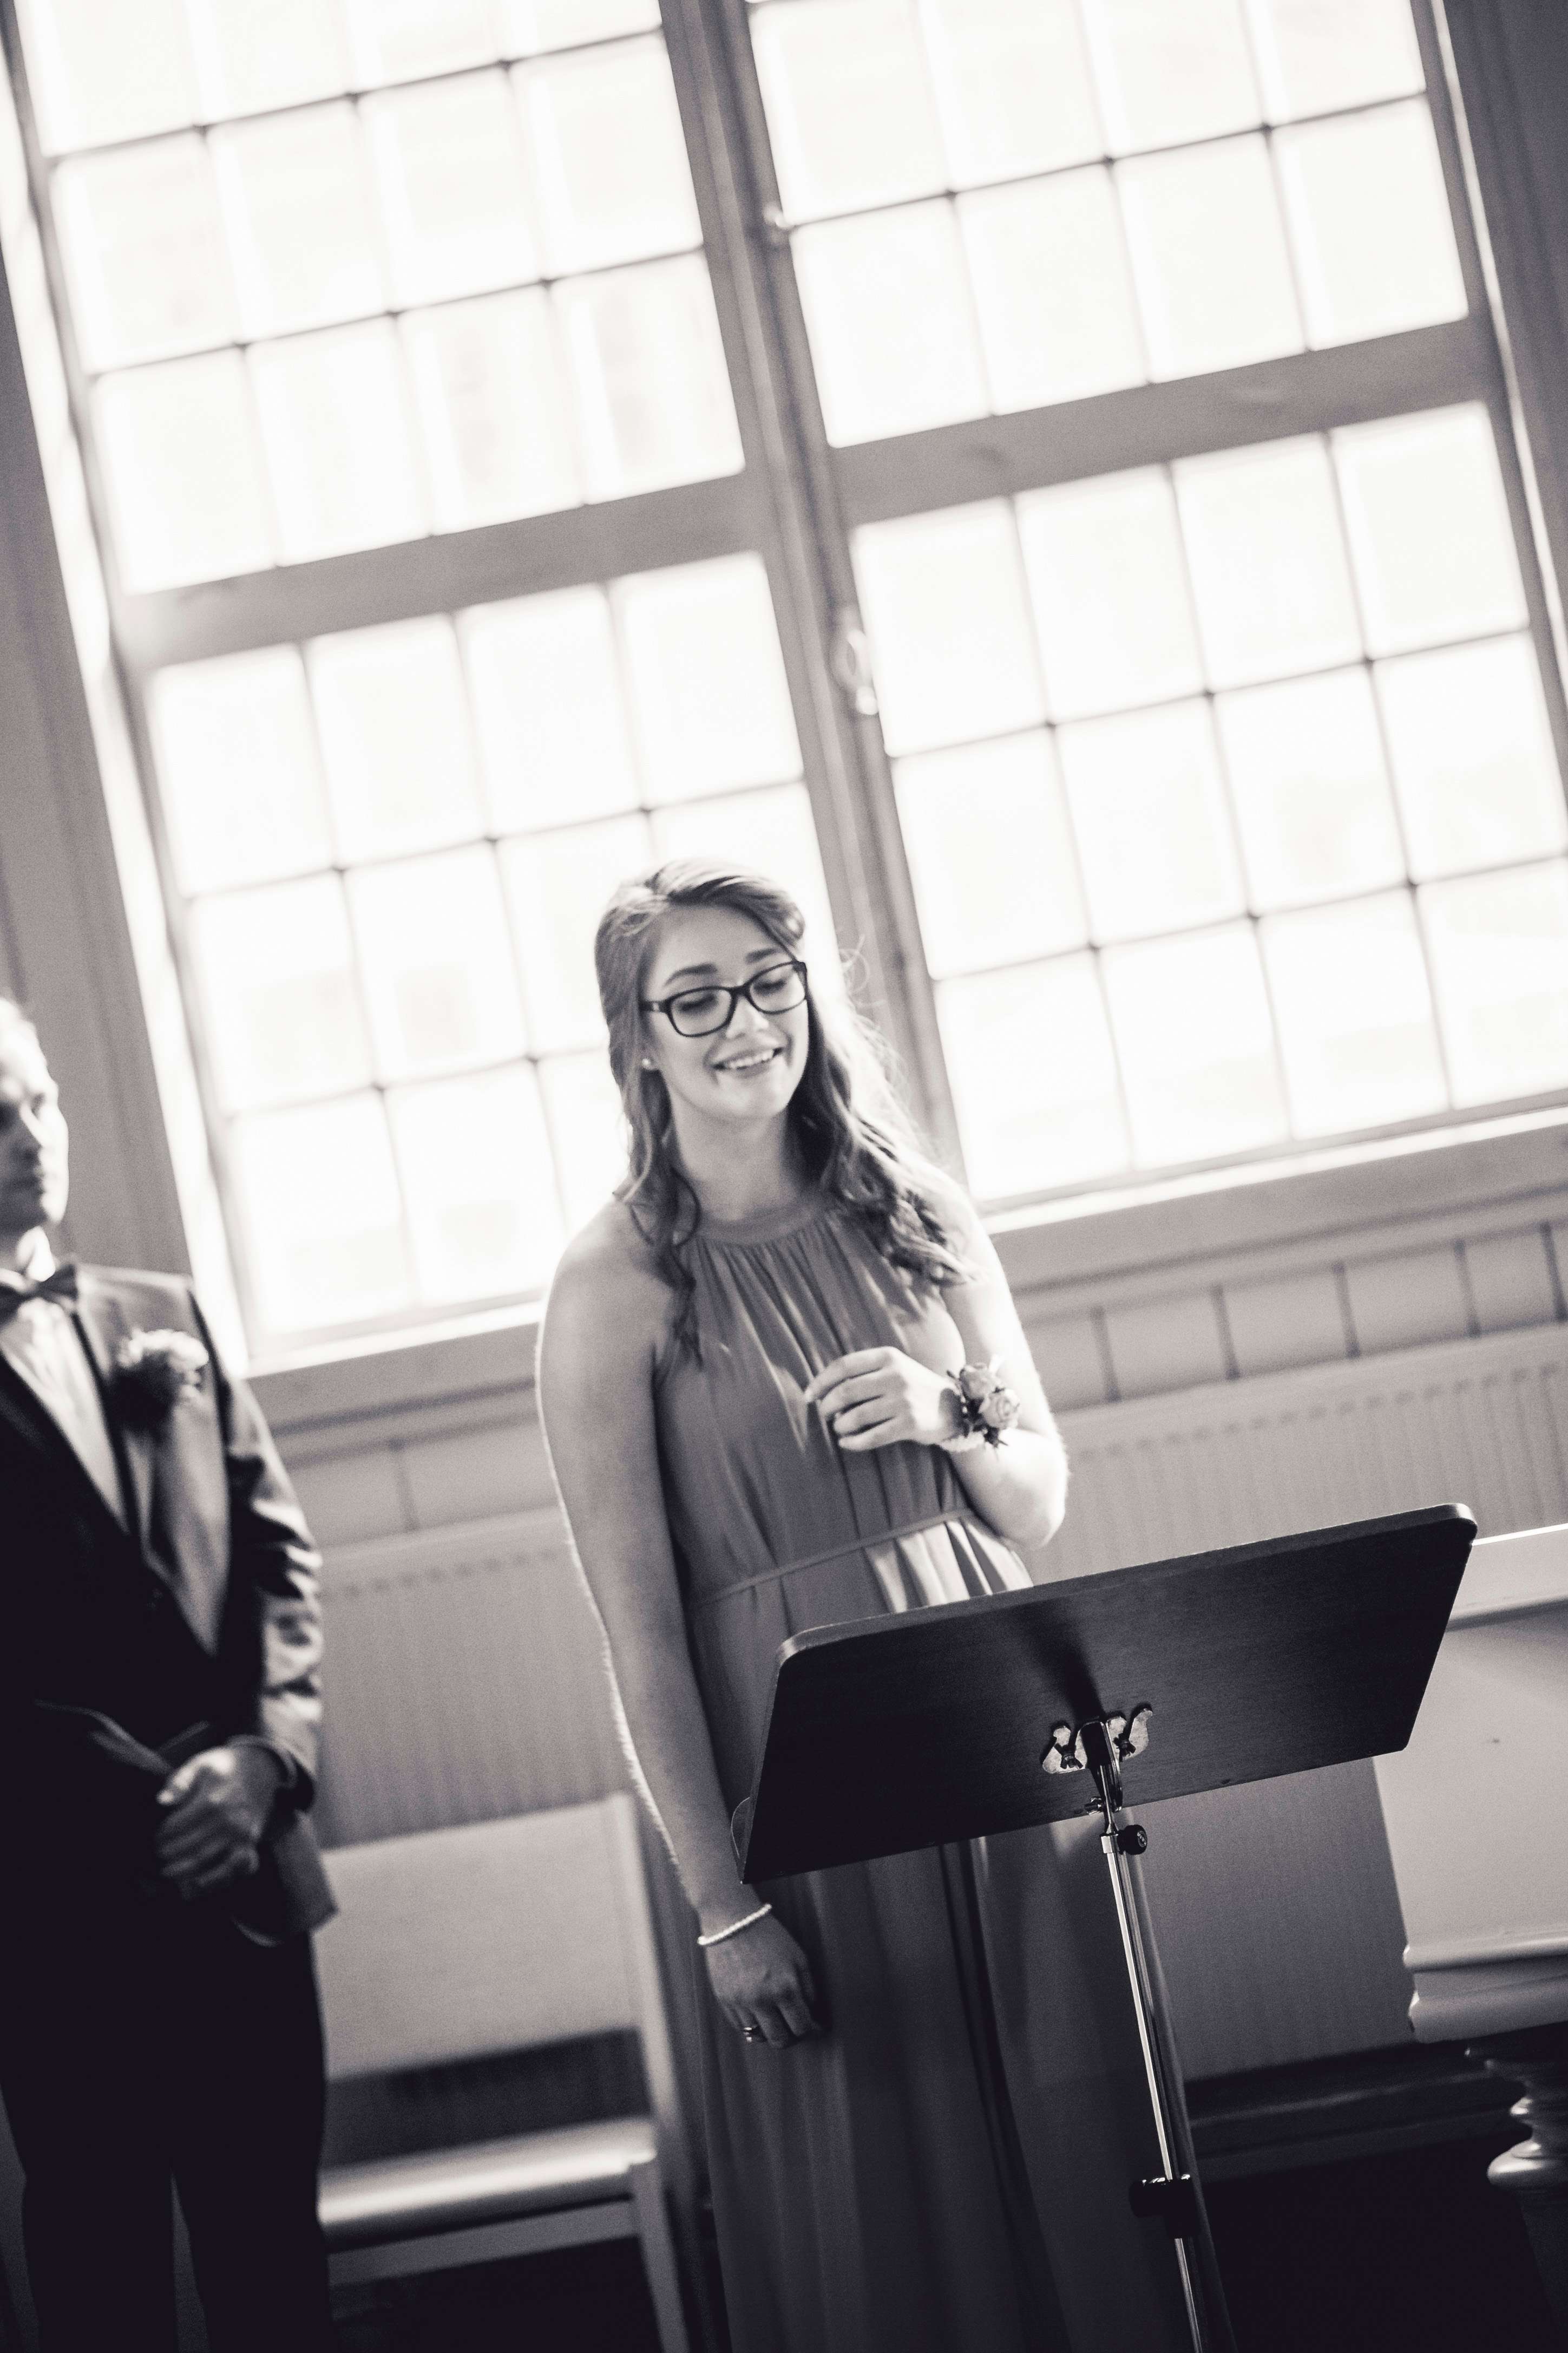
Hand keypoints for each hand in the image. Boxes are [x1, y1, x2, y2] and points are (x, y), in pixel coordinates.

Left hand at [154, 1745, 282, 1896]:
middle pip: (190, 1849)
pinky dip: (215, 1881)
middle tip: (157, 1856)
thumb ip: (179, 1782)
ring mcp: (243, 1836)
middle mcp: (230, 1822)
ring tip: (167, 1872)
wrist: (260, 1767)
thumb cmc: (223, 1767)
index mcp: (214, 1801)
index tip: (153, 1838)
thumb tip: (161, 1802)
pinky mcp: (250, 1845)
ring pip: (207, 1863)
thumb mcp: (200, 1764)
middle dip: (168, 1856)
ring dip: (184, 1873)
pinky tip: (195, 1885)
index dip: (160, 1836)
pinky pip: (233, 1870)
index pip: (176, 1827)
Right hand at [703, 1910, 820, 2048]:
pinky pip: (740, 2026)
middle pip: (780, 2040)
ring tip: (775, 2018)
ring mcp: (741, 2002)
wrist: (731, 1921)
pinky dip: (751, 2025)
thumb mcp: (798, 1956)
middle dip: (791, 2037)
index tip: (814, 2027)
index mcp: (785, 1987)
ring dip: (770, 2031)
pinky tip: (758, 2012)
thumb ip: (808, 1987)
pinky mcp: (724, 2000)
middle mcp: (763, 1999)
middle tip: (793, 2027)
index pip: (801, 2027)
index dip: (811, 2030)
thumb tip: (811, 2012)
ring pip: (759, 2036)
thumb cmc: (769, 1935)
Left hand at [803, 1347, 955, 1452]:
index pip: (843, 1366)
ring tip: (838, 1428)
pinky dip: (853, 1443)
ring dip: (840, 1425)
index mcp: (888, 1357)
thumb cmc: (913, 1386)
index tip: (808, 1396)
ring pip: (856, 1416)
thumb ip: (864, 1371)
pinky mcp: (909, 1425)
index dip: (821, 1382)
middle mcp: (895, 1376)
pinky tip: (846, 1443)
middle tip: (824, 1415)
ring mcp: (903, 1401)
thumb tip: (823, 1390)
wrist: (953, 1405)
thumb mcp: (894, 1367)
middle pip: (846, 1392)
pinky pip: (871, 1437)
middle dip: (827, 1406)